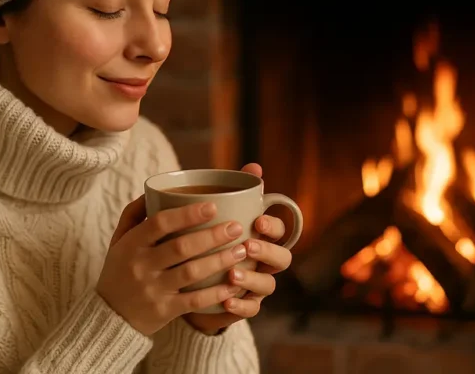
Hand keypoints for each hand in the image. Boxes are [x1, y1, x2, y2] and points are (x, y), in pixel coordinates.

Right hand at [96, 195, 247, 335]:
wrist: (108, 316)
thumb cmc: (119, 270)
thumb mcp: (118, 240)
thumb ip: (134, 213)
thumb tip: (154, 188)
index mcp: (131, 244)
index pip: (159, 223)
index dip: (187, 214)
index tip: (213, 205)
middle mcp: (141, 266)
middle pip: (181, 247)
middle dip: (212, 236)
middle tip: (237, 227)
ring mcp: (153, 289)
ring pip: (192, 273)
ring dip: (220, 261)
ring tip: (242, 250)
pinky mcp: (164, 311)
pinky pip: (195, 302)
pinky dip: (216, 293)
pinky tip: (234, 284)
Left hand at [183, 163, 292, 334]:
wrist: (192, 278)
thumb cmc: (212, 238)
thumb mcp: (220, 214)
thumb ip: (236, 191)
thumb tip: (254, 165)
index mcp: (262, 237)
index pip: (280, 231)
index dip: (273, 227)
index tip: (258, 220)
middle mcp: (264, 262)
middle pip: (282, 258)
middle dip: (268, 252)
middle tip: (248, 246)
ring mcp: (257, 285)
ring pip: (268, 285)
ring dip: (252, 280)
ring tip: (232, 275)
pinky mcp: (245, 305)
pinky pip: (251, 309)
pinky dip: (240, 307)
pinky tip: (226, 302)